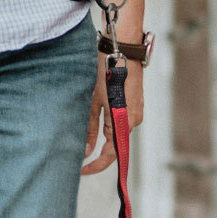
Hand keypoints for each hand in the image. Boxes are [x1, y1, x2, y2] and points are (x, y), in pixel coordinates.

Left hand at [81, 55, 144, 175]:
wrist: (123, 46)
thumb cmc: (106, 70)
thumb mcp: (92, 101)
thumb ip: (90, 129)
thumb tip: (86, 151)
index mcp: (123, 123)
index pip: (111, 155)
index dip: (96, 166)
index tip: (82, 170)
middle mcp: (133, 121)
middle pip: (116, 145)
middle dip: (98, 154)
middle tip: (80, 157)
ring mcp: (136, 112)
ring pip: (118, 133)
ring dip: (104, 140)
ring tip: (85, 139)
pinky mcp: (136, 104)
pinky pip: (122, 122)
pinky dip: (110, 127)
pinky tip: (97, 122)